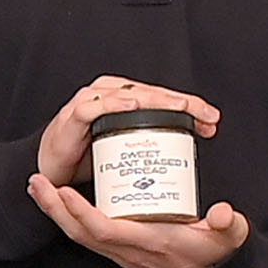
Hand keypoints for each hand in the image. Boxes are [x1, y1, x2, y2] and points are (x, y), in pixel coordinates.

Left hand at [26, 172, 252, 267]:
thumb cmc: (214, 251)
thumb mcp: (227, 237)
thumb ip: (227, 224)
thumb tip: (223, 214)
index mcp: (150, 242)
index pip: (107, 231)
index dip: (83, 214)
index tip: (65, 191)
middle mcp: (129, 249)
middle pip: (81, 233)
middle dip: (54, 209)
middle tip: (36, 180)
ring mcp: (120, 251)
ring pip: (78, 234)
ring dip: (54, 211)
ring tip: (37, 183)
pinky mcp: (118, 246)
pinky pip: (85, 233)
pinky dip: (67, 216)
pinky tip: (57, 197)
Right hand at [31, 73, 213, 193]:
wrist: (54, 174)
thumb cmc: (88, 156)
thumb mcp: (128, 149)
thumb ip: (154, 143)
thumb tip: (190, 147)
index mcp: (125, 99)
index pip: (163, 98)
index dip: (190, 106)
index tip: (213, 120)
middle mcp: (109, 95)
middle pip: (151, 93)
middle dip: (181, 103)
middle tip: (204, 115)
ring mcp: (90, 103)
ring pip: (128, 94)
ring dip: (155, 100)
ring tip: (179, 107)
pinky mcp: (72, 118)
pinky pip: (93, 108)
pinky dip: (112, 105)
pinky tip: (131, 106)